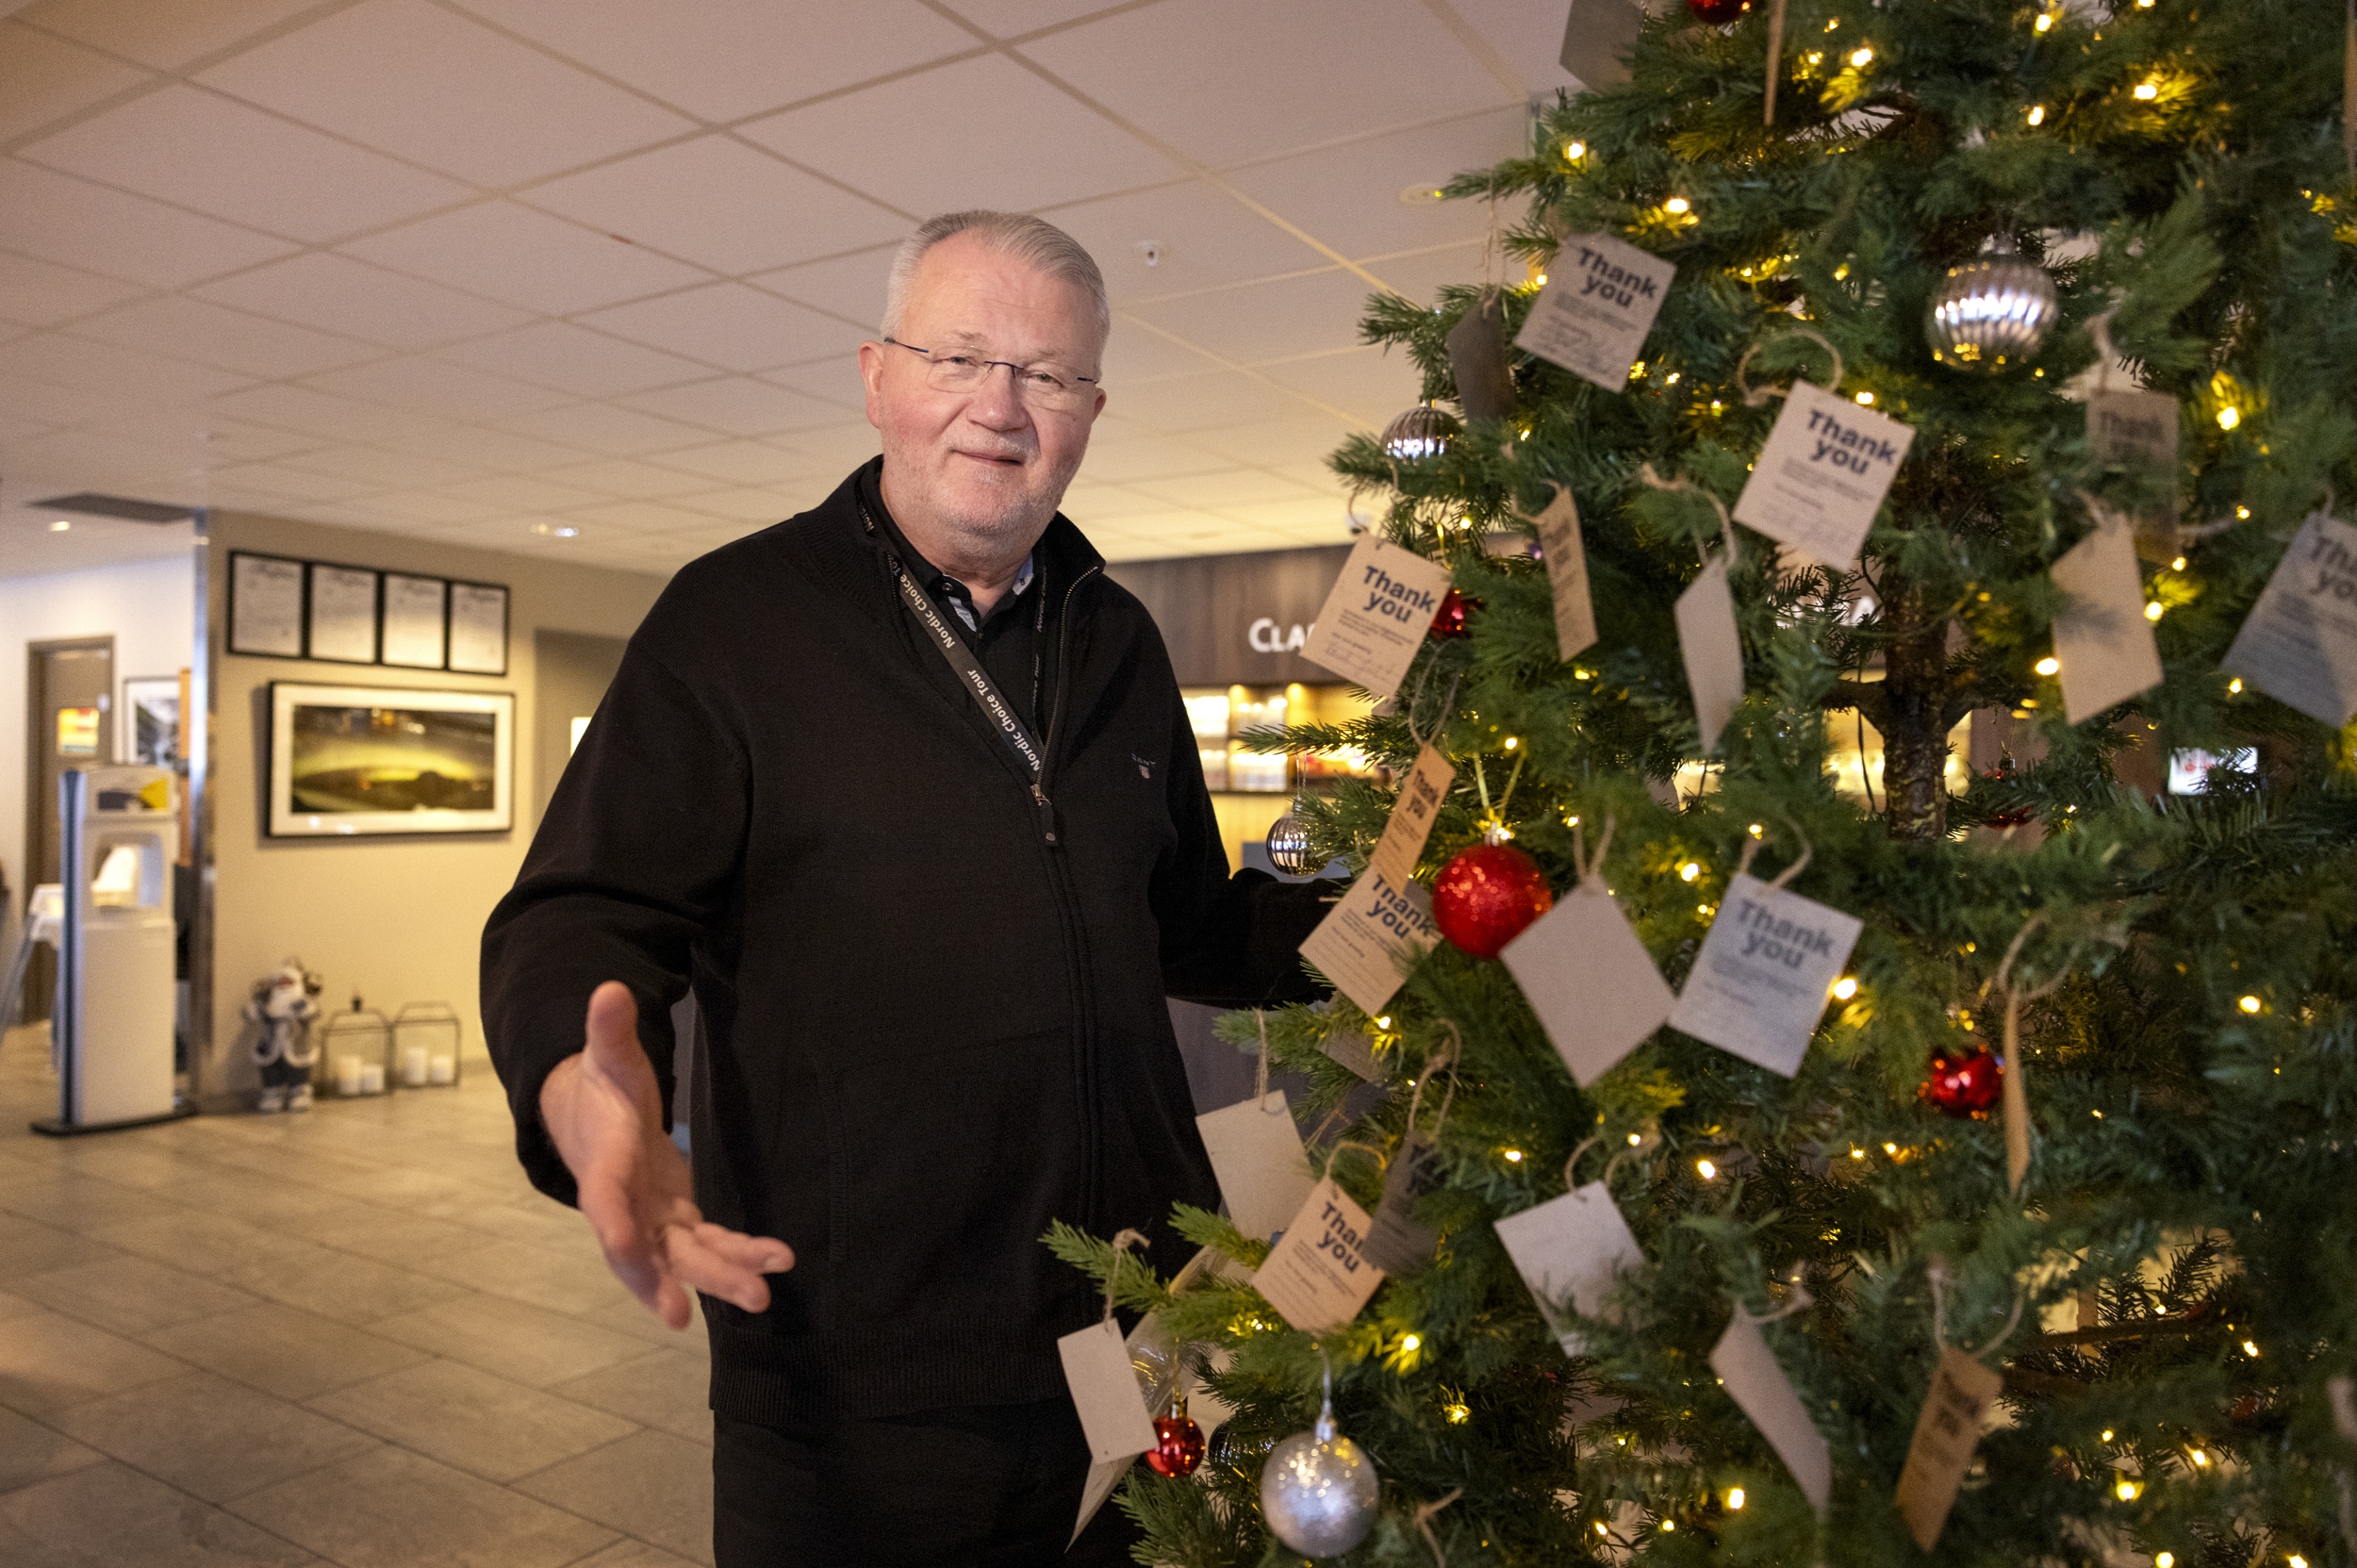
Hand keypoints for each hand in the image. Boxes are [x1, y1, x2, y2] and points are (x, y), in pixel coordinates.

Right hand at [538, 981, 793, 1328]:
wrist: (593, 1119)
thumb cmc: (602, 1085)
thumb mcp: (607, 1054)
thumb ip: (609, 1029)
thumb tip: (609, 988)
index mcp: (602, 1163)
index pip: (601, 1198)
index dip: (610, 1222)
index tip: (621, 1246)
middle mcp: (623, 1205)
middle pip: (645, 1250)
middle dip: (674, 1277)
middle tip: (701, 1308)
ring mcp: (649, 1220)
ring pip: (681, 1259)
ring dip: (719, 1277)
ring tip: (763, 1296)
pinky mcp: (675, 1221)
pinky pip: (705, 1246)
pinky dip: (734, 1258)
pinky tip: (772, 1267)